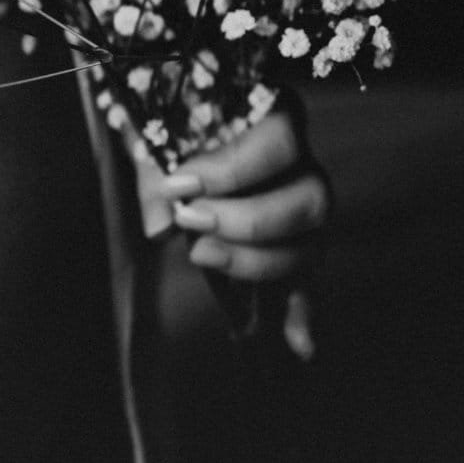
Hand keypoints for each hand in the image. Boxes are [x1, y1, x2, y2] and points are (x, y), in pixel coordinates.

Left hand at [133, 95, 328, 359]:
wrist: (174, 122)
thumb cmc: (167, 119)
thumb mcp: (153, 131)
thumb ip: (154, 172)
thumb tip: (159, 228)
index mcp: (275, 115)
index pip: (279, 140)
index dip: (233, 168)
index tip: (182, 185)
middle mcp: (303, 161)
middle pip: (309, 199)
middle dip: (248, 220)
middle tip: (191, 224)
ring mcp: (302, 207)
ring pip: (310, 243)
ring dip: (258, 261)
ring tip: (202, 255)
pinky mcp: (291, 244)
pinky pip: (306, 280)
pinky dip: (302, 313)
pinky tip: (300, 347)